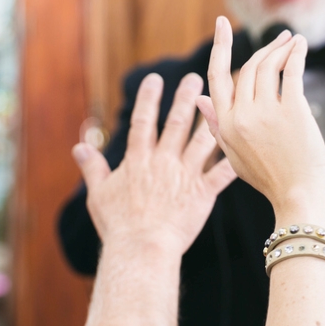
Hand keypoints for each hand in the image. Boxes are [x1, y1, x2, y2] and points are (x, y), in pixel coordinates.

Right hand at [74, 71, 237, 255]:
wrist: (142, 248)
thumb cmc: (118, 226)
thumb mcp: (99, 195)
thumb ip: (92, 168)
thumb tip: (78, 148)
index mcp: (138, 160)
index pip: (142, 122)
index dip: (148, 99)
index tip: (154, 79)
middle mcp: (163, 162)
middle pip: (176, 123)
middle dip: (185, 97)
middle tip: (194, 76)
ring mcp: (185, 175)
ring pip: (202, 140)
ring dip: (211, 118)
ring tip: (221, 100)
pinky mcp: (203, 193)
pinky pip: (223, 172)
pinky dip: (234, 159)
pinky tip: (246, 145)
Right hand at [199, 16, 324, 223]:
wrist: (298, 198)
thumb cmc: (271, 179)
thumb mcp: (234, 155)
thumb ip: (216, 126)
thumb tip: (198, 100)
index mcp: (225, 126)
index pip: (217, 77)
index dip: (220, 47)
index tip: (222, 24)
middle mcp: (241, 116)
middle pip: (248, 68)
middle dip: (265, 47)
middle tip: (281, 37)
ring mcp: (266, 113)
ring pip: (268, 66)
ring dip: (282, 48)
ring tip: (293, 41)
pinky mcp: (292, 111)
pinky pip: (291, 72)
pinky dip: (297, 54)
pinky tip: (301, 46)